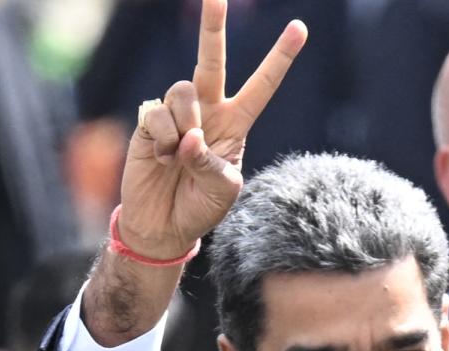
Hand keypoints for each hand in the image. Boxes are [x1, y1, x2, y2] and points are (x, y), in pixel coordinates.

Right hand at [117, 0, 307, 258]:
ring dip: (184, 126)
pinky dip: (163, 139)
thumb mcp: (224, 190)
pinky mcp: (148, 123)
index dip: (280, 57)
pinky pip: (157, 114)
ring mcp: (176, 115)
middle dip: (212, 27)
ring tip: (180, 158)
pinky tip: (163, 159)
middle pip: (211, 61)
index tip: (300, 28)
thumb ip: (213, 163)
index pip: (262, 85)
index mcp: (236, 123)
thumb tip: (189, 137)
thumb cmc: (201, 207)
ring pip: (182, 91)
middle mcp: (207, 111)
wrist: (164, 226)